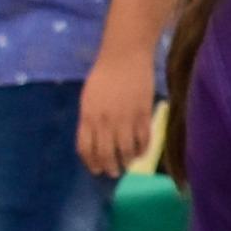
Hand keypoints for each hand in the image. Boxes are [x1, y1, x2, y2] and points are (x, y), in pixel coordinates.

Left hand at [76, 47, 155, 176]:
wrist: (125, 58)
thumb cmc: (104, 75)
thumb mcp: (89, 98)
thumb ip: (91, 119)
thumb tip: (96, 140)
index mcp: (88, 116)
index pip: (86, 148)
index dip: (91, 162)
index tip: (96, 169)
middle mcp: (105, 121)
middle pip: (106, 154)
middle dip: (109, 168)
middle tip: (113, 172)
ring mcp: (125, 119)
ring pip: (126, 151)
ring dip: (127, 162)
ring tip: (128, 164)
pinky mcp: (143, 115)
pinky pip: (144, 140)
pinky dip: (142, 150)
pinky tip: (141, 152)